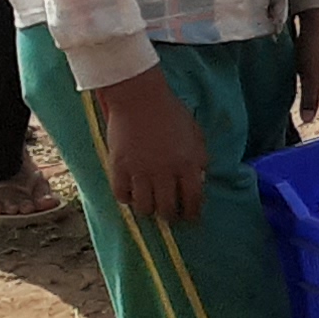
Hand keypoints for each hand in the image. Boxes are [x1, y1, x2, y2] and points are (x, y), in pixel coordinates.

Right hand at [91, 70, 209, 224]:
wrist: (139, 99)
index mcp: (188, 163)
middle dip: (171, 217)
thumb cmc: (171, 113)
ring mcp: (140, 171)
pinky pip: (122, 195)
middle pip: (167, 208)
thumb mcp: (195, 135)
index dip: (193, 213)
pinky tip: (131, 196)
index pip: (193, 199)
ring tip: (151, 208)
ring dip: (149, 211)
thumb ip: (199, 159)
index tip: (191, 219)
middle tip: (170, 217)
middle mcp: (165, 172)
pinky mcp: (118, 168)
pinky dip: (127, 199)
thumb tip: (199, 180)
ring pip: (144, 207)